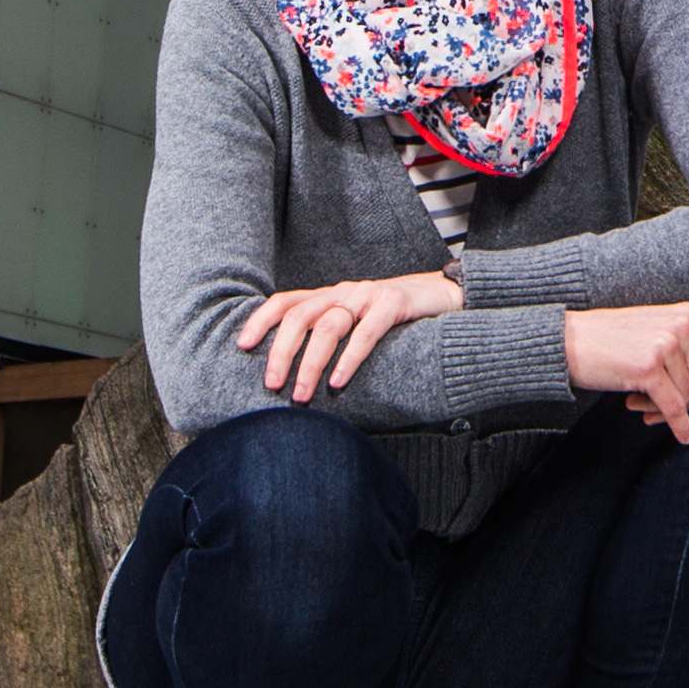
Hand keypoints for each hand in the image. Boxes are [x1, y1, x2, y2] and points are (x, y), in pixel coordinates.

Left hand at [236, 270, 462, 401]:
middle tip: (272, 384)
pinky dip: (349, 358)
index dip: (261, 320)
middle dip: (281, 351)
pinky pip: (367, 331)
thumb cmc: (396, 317)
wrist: (446, 294)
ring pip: (329, 326)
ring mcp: (368, 295)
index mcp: (329, 296)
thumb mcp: (356, 322)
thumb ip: (330, 336)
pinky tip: (338, 381)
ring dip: (311, 364)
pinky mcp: (394, 303)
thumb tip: (296, 372)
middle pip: (300, 316)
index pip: (285, 302)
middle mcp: (343, 292)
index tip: (242, 346)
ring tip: (302, 395)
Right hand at [563, 302, 688, 443]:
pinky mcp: (649, 368)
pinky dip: (679, 426)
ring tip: (639, 404)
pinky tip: (681, 436)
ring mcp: (667, 345)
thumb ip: (688, 344)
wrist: (567, 341)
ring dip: (665, 409)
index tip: (678, 393)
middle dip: (685, 402)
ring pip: (688, 398)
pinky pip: (674, 408)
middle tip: (655, 406)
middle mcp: (683, 325)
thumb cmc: (611, 340)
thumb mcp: (658, 328)